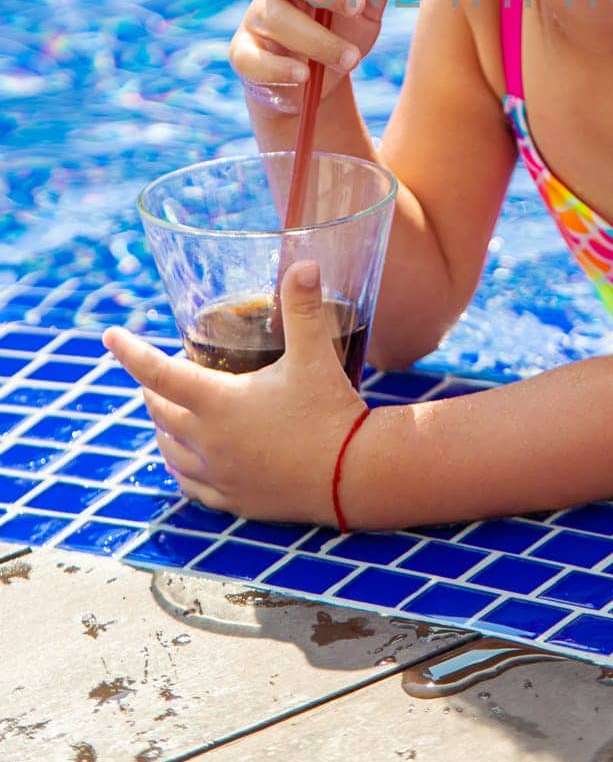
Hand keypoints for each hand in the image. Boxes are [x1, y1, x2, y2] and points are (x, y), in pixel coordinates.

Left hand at [103, 263, 364, 526]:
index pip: (159, 373)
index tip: (110, 335)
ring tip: (167, 410)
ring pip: (170, 450)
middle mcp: (208, 441)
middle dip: (153, 387)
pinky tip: (185, 460)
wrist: (353, 475)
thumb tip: (305, 263)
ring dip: (163, 425)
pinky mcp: (235, 499)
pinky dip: (181, 465)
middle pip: (160, 411)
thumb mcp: (315, 355)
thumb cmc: (331, 411)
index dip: (130, 352)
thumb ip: (304, 309)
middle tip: (161, 369)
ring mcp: (219, 474)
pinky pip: (192, 484)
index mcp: (218, 403)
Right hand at [229, 0, 406, 107]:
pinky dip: (280, 68)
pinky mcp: (245, 54)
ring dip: (319, 39)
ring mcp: (258, 18)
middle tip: (357, 6)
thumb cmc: (340, 33)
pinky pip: (252, 57)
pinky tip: (304, 75)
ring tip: (351, 58)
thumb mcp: (367, 10)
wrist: (316, 84)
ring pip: (276, 16)